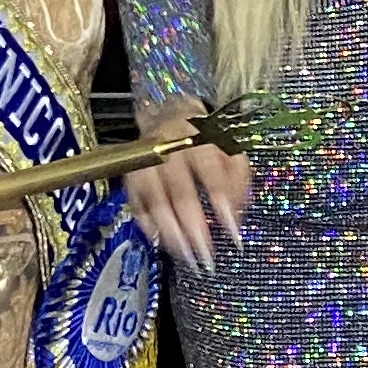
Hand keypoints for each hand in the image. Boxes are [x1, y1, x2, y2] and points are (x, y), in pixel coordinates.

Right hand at [120, 99, 254, 272]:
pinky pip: (137, 204)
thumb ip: (237, 177)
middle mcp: (168, 148)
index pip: (209, 168)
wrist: (166, 114)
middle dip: (192, 223)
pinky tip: (162, 241)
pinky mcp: (130, 177)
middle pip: (179, 189)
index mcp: (196, 135)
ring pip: (154, 200)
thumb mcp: (229, 146)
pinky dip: (148, 225)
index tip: (231, 229)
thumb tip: (235, 214)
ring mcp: (145, 164)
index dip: (221, 199)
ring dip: (170, 230)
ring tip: (185, 253)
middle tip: (204, 251)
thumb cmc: (203, 137)